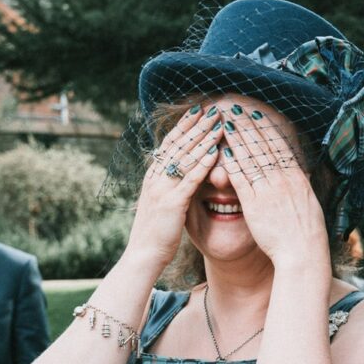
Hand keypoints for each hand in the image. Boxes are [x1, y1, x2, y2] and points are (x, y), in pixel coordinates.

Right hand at [123, 105, 222, 269]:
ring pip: (185, 157)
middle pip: (179, 145)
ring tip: (219, 123)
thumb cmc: (156, 231)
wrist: (144, 255)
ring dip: (203, 138)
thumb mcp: (161, 202)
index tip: (198, 111)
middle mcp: (156, 178)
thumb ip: (169, 185)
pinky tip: (215, 152)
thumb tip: (179, 172)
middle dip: (197, 125)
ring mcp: (163, 189)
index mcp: (153, 176)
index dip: (184, 126)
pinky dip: (202, 164)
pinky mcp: (172, 203)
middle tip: (213, 109)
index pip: (170, 144)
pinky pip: (190, 179)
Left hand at [220, 106, 329, 271]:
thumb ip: (301, 185)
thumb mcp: (309, 202)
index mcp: (297, 177)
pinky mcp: (255, 204)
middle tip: (235, 108)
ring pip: (250, 157)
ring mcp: (269, 191)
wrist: (303, 253)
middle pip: (262, 146)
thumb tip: (302, 172)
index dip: (265, 128)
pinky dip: (232, 163)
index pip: (279, 145)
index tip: (255, 113)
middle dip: (247, 125)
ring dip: (236, 137)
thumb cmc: (307, 232)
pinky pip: (241, 179)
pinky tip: (223, 150)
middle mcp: (283, 179)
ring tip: (224, 122)